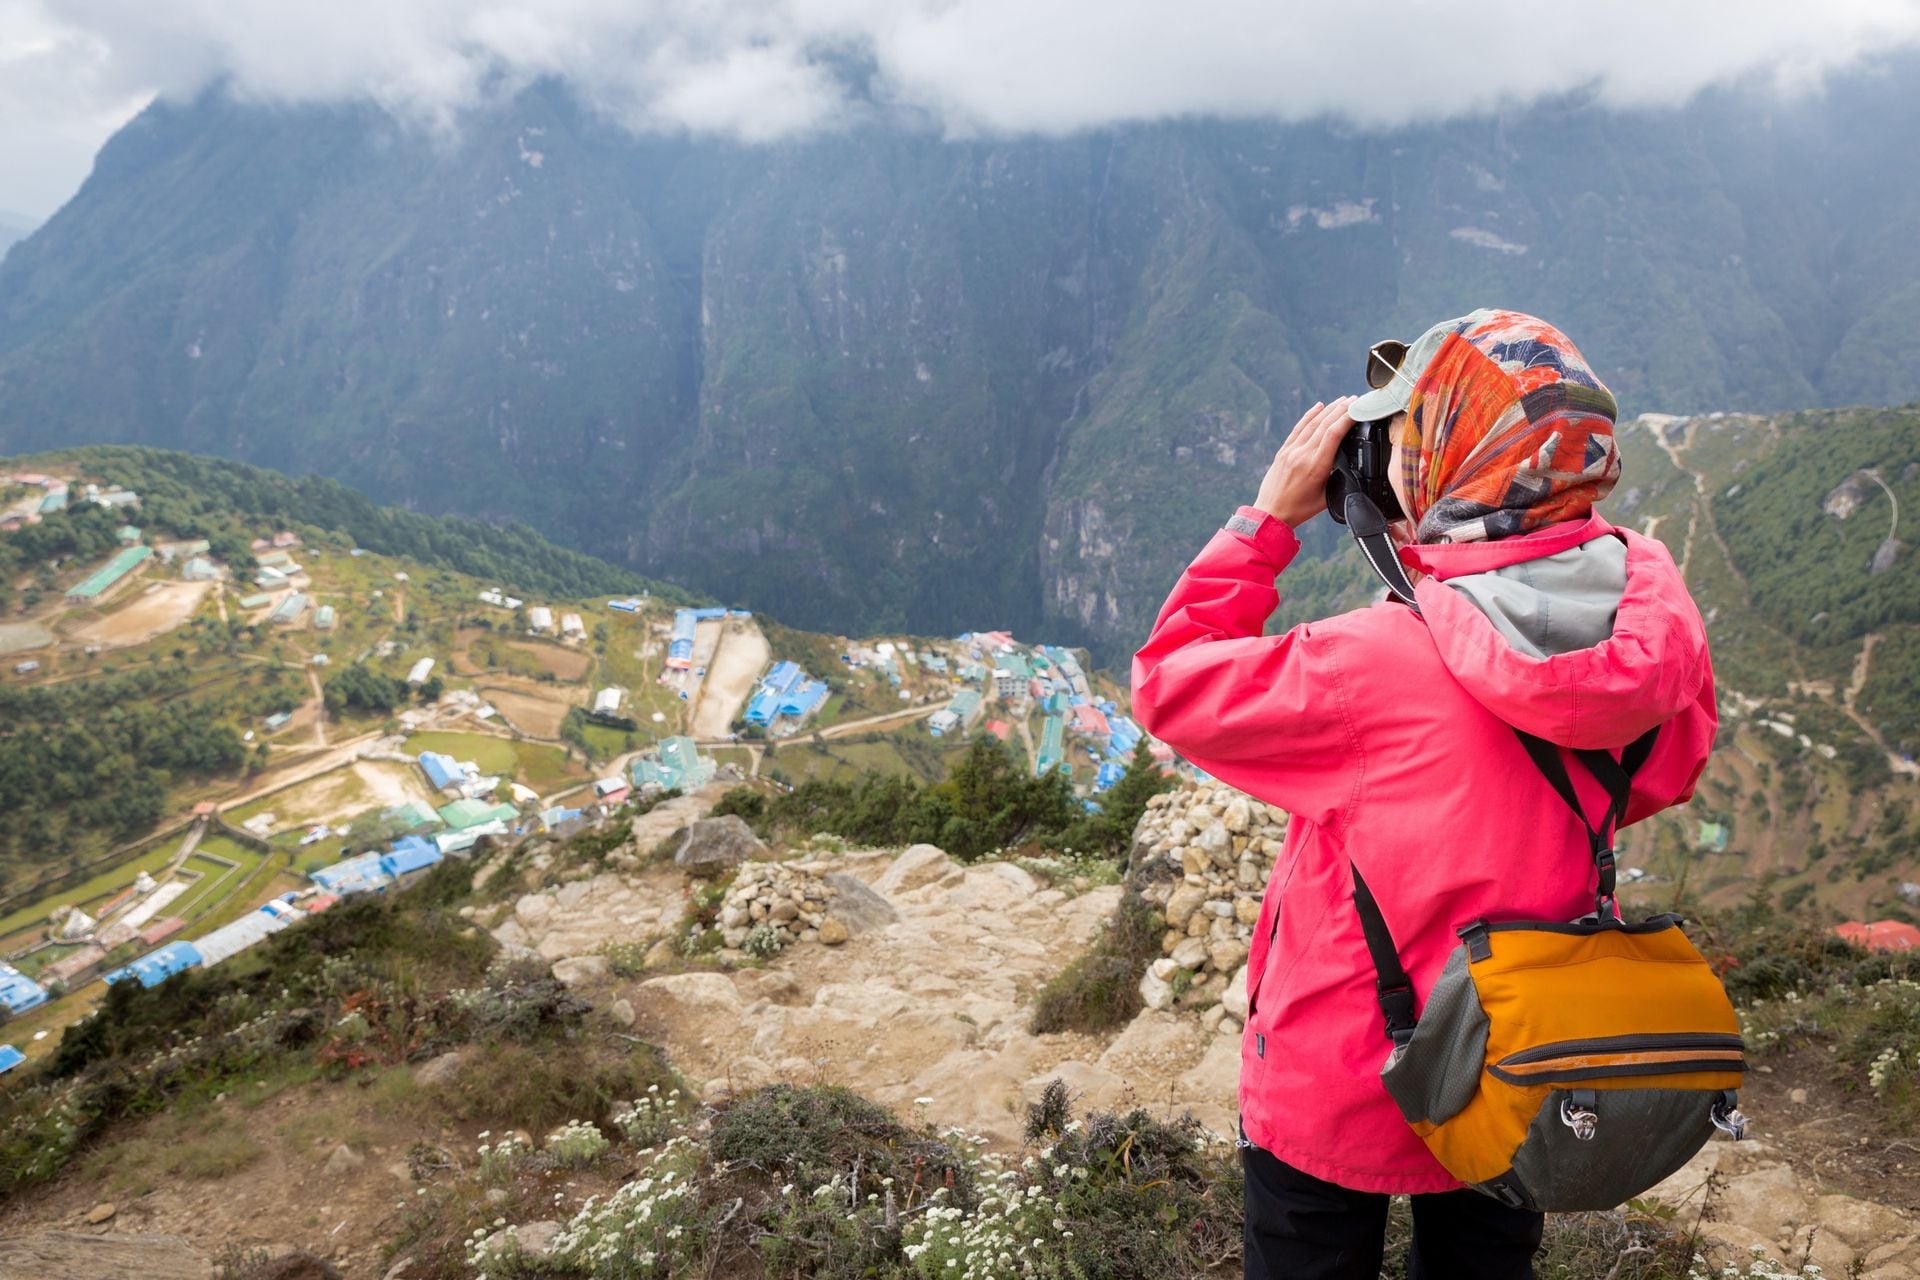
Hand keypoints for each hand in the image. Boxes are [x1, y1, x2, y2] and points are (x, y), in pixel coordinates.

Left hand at [1254, 397, 1355, 528]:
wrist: (1270, 513)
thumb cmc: (1300, 509)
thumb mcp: (1326, 498)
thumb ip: (1339, 479)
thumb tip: (1352, 465)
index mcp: (1316, 466)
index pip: (1334, 434)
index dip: (1347, 418)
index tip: (1359, 409)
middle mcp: (1303, 455)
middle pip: (1325, 424)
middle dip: (1342, 409)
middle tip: (1356, 400)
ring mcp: (1291, 451)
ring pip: (1312, 423)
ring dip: (1329, 409)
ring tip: (1342, 400)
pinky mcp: (1283, 451)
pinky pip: (1298, 429)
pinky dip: (1309, 415)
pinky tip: (1319, 406)